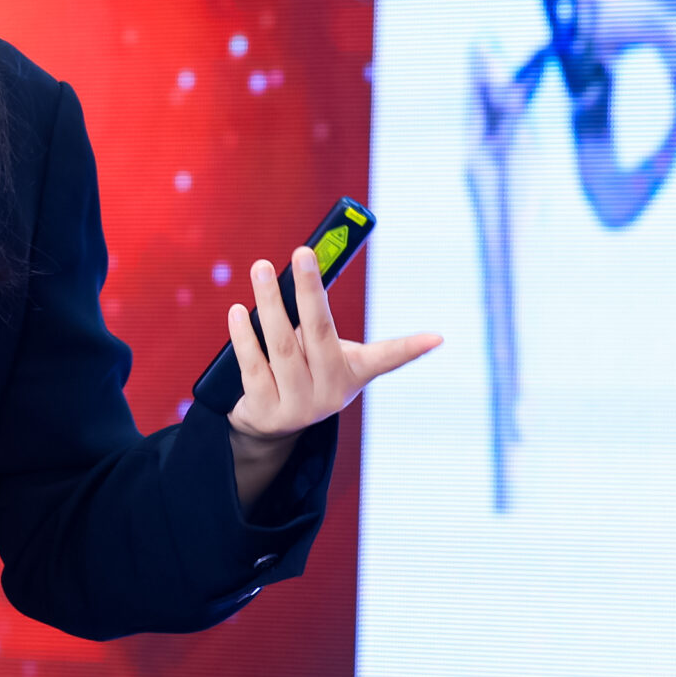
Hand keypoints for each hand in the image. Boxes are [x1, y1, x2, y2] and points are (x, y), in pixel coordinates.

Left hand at [224, 247, 440, 443]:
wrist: (268, 425)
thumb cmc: (299, 370)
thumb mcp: (316, 349)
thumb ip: (313, 318)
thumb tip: (305, 269)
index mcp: (351, 373)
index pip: (387, 359)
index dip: (413, 349)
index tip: (438, 337)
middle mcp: (331, 393)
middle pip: (320, 334)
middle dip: (310, 290)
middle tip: (302, 251)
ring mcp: (300, 407)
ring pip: (284, 347)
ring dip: (270, 304)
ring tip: (261, 269)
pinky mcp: (267, 413)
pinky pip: (254, 367)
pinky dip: (244, 337)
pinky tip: (237, 313)